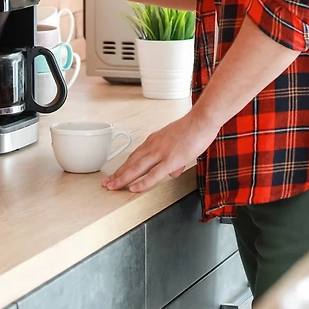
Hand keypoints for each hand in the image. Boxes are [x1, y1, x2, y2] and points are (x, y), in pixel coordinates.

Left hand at [102, 112, 217, 192]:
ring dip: (123, 178)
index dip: (123, 166)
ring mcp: (161, 153)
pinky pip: (153, 174)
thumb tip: (171, 173)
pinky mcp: (170, 160)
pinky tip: (134, 189)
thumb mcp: (177, 142)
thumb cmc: (193, 129)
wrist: (201, 120)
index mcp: (154, 140)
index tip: (115, 174)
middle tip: (106, 184)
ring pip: (137, 168)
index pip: (134, 156)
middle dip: (118, 174)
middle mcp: (153, 145)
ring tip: (113, 187)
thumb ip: (173, 159)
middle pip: (131, 162)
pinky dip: (142, 183)